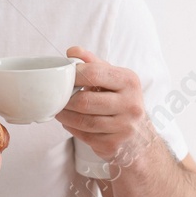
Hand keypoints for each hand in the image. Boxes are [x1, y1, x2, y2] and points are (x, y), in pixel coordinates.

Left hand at [56, 46, 149, 162]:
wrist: (139, 135)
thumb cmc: (121, 100)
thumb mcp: (113, 78)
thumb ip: (93, 63)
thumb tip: (72, 51)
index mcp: (129, 81)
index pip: (94, 73)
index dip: (73, 75)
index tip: (63, 77)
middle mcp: (131, 104)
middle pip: (86, 101)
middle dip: (66, 100)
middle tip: (57, 98)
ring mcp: (124, 127)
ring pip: (84, 121)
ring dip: (66, 116)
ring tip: (59, 110)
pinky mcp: (114, 144)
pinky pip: (86, 136)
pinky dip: (73, 129)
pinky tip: (70, 123)